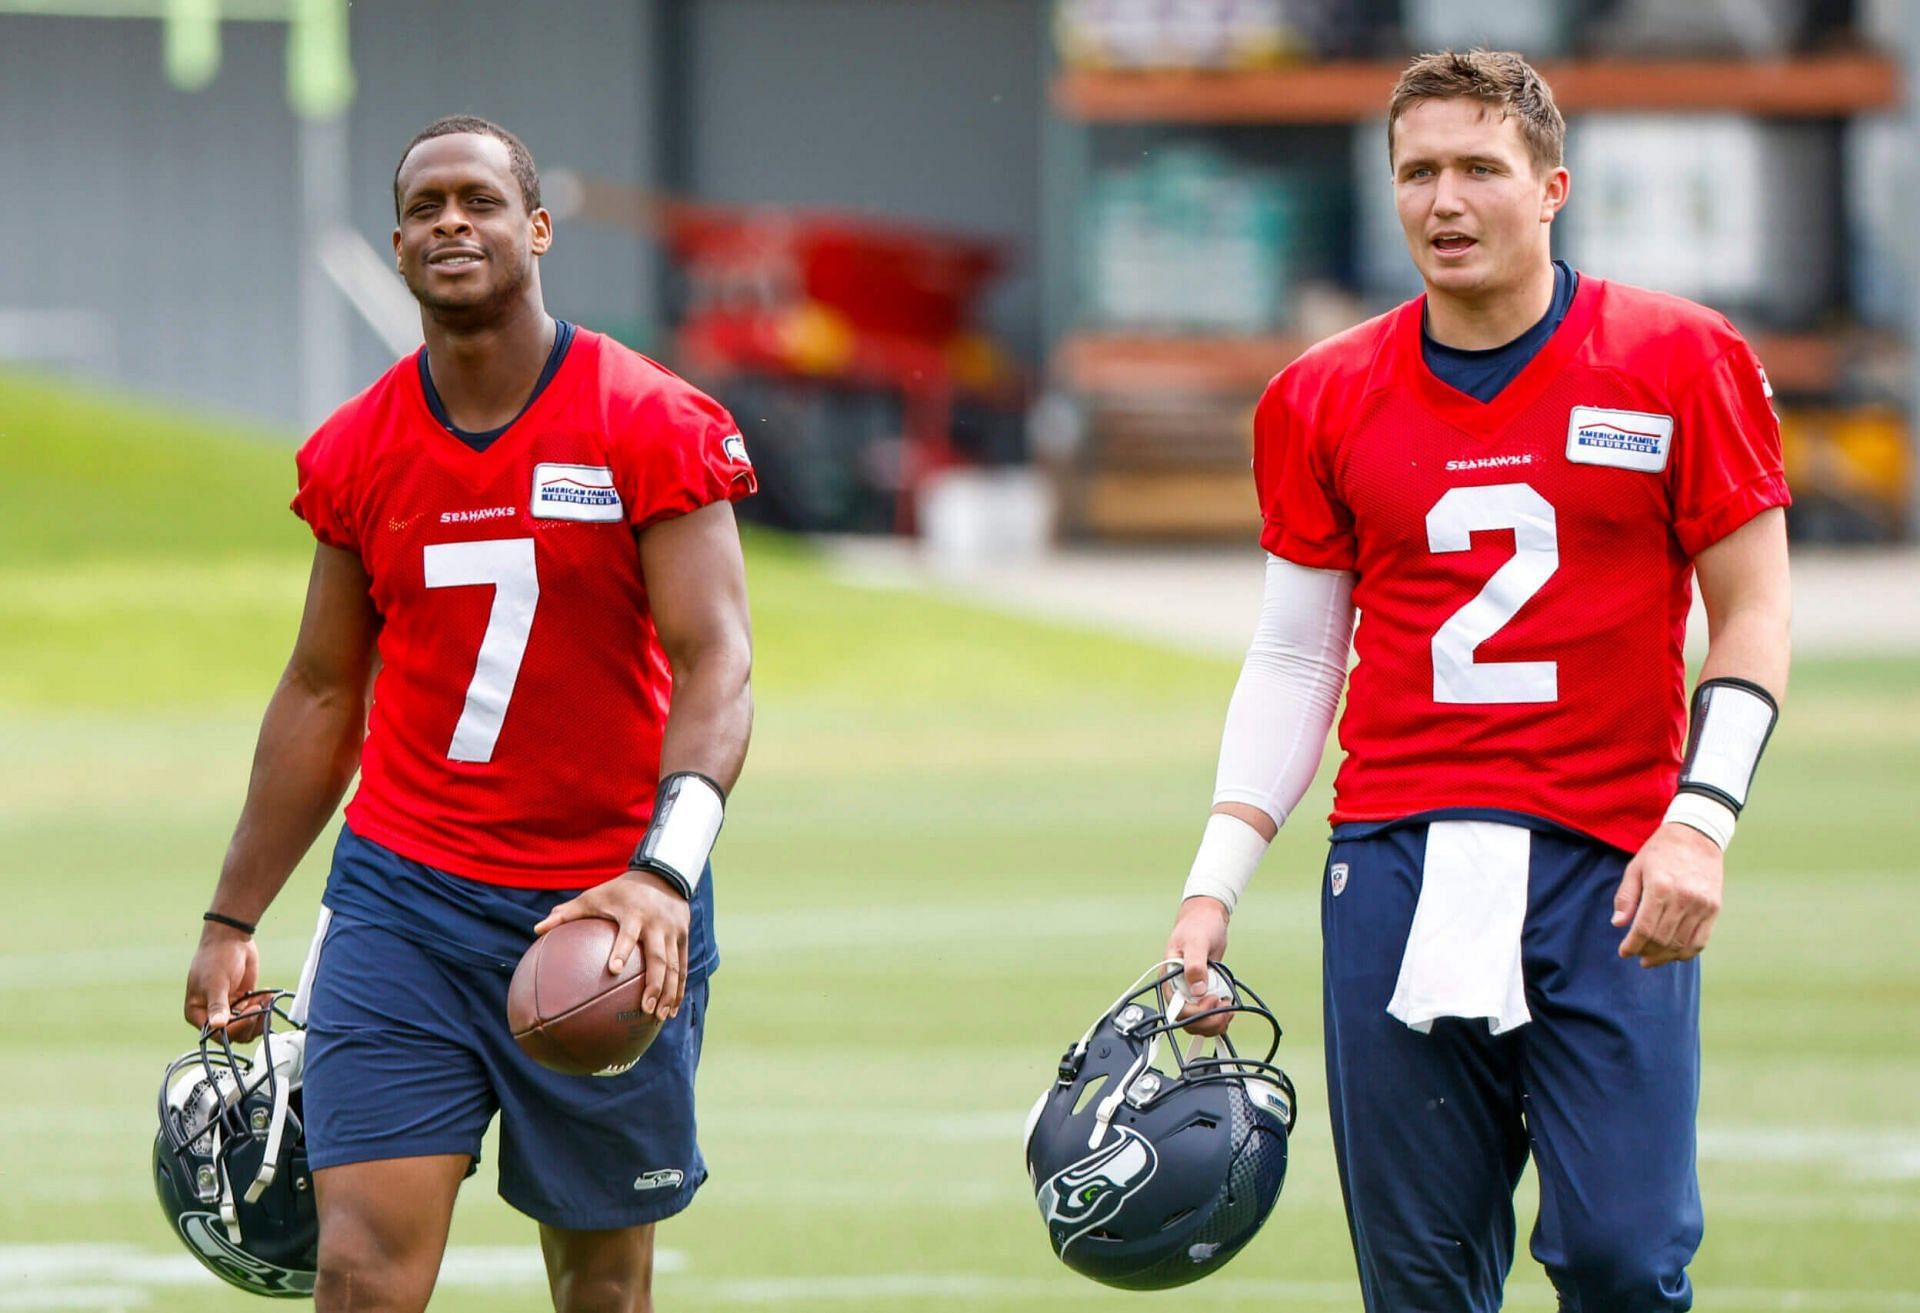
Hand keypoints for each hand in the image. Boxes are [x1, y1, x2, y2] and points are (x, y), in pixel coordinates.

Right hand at [184, 923, 263, 1039]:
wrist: (231, 938)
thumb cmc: (216, 958)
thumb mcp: (216, 982)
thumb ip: (218, 1005)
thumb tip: (217, 1026)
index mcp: (197, 1013)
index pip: (216, 1034)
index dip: (235, 1029)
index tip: (251, 1012)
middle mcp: (211, 1015)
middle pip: (233, 1034)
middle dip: (249, 1023)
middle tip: (260, 1007)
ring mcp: (229, 1009)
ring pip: (246, 1027)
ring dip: (259, 1017)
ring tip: (265, 999)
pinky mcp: (243, 1002)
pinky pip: (254, 1014)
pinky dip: (263, 1008)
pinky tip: (267, 995)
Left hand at [536, 869, 689, 1019]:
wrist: (663, 875)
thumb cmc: (619, 891)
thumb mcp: (593, 896)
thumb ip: (566, 914)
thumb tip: (536, 930)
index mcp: (634, 914)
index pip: (629, 934)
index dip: (623, 950)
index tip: (613, 970)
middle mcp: (657, 924)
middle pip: (659, 958)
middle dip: (654, 985)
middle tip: (645, 1009)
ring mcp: (673, 932)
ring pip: (674, 966)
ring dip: (669, 993)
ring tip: (660, 1017)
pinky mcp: (683, 938)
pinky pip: (682, 966)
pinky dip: (679, 988)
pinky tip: (672, 1009)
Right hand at [1164, 896, 1231, 1036]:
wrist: (1208, 918)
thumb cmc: (1198, 925)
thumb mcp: (1197, 942)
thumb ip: (1195, 965)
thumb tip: (1197, 990)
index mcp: (1170, 977)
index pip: (1176, 1007)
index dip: (1195, 1012)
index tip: (1213, 1001)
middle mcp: (1178, 987)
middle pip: (1187, 1019)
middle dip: (1207, 1020)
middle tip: (1225, 1011)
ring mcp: (1191, 990)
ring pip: (1197, 1020)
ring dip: (1214, 1021)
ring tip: (1229, 1009)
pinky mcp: (1203, 990)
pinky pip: (1207, 1012)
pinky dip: (1218, 1015)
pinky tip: (1228, 1006)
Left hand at [1613, 822, 1724, 967]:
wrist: (1697, 835)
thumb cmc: (1660, 851)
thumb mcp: (1635, 868)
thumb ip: (1626, 897)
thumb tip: (1618, 924)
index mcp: (1660, 887)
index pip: (1644, 928)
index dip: (1632, 945)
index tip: (1624, 952)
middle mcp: (1683, 898)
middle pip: (1662, 939)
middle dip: (1646, 953)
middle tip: (1637, 956)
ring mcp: (1702, 905)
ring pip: (1682, 944)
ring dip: (1665, 957)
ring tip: (1651, 959)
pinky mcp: (1714, 908)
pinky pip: (1701, 940)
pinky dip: (1686, 952)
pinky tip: (1673, 954)